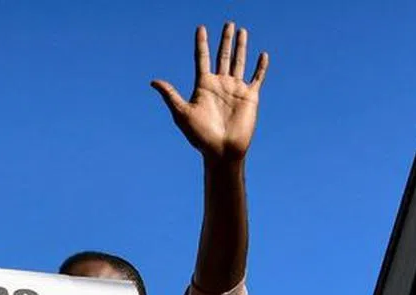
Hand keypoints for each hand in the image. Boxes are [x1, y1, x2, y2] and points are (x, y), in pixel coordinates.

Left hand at [151, 22, 269, 162]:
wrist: (221, 150)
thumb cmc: (200, 135)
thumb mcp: (182, 113)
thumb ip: (170, 95)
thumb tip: (153, 81)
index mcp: (203, 86)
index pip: (201, 58)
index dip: (201, 43)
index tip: (200, 28)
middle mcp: (219, 84)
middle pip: (222, 56)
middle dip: (225, 40)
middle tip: (228, 23)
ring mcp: (235, 89)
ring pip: (239, 62)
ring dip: (241, 47)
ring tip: (242, 31)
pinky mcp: (250, 96)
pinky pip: (256, 77)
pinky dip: (260, 66)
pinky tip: (262, 54)